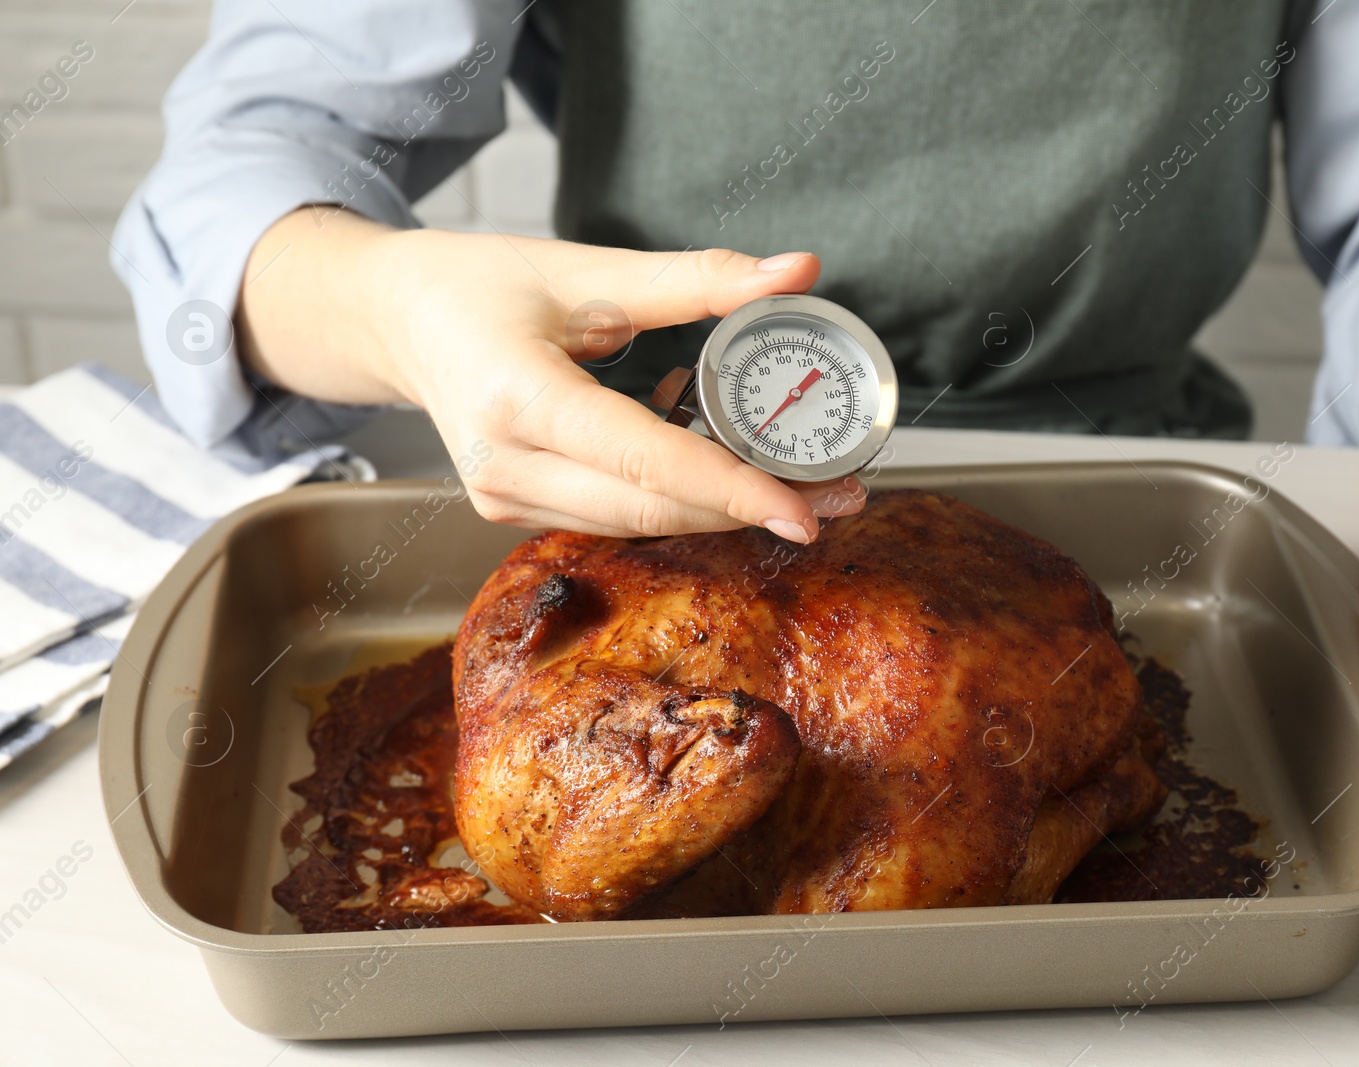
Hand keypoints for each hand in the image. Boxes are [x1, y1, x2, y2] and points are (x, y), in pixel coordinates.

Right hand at [237, 207, 861, 541]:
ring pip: (637, 521)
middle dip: (748, 508)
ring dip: (722, 511)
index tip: (803, 508)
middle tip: (838, 494)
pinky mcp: (512, 508)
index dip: (730, 487)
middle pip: (650, 506)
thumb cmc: (481, 283)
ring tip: (805, 488)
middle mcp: (503, 465)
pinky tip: (728, 472)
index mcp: (514, 396)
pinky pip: (615, 516)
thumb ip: (697, 279)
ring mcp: (503, 497)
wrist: (397, 318)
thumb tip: (797, 270)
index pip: (642, 458)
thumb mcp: (588, 267)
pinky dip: (676, 500)